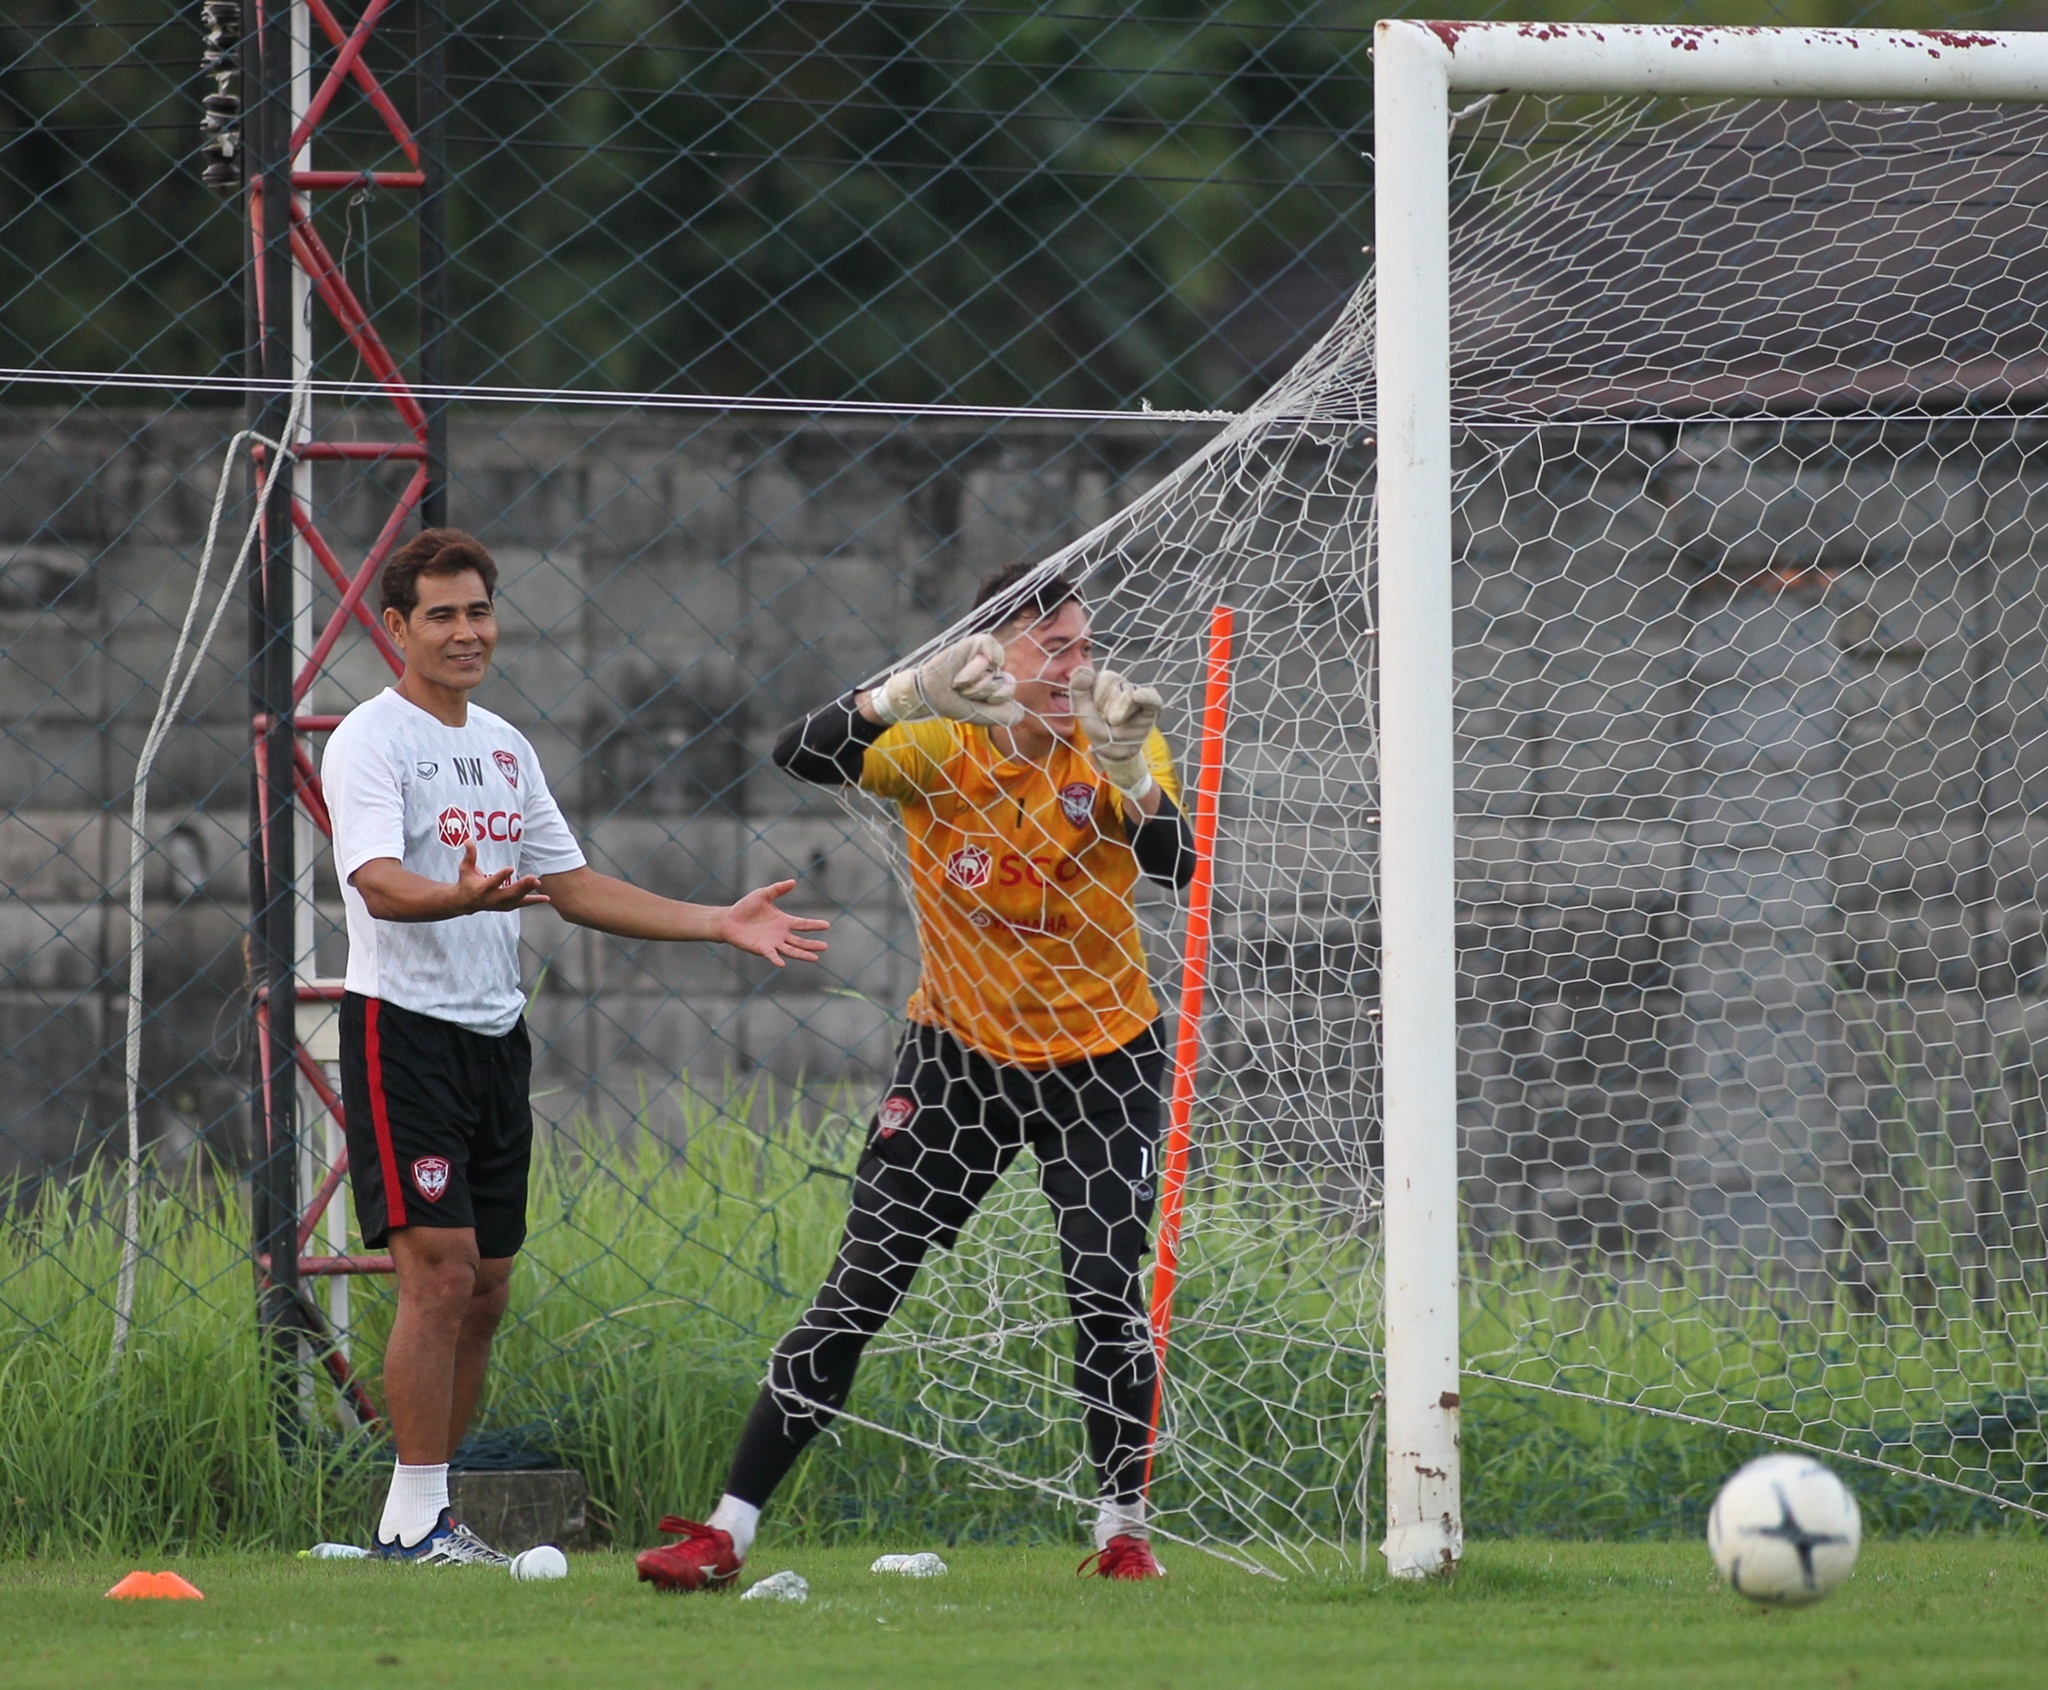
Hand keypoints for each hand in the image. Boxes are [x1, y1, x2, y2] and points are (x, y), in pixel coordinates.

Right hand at [452, 841, 549, 913]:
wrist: (465, 902)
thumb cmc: (466, 883)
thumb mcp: (465, 868)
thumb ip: (469, 855)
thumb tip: (468, 841)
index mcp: (482, 889)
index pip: (492, 883)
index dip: (501, 877)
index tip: (511, 868)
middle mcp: (492, 898)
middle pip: (508, 893)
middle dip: (521, 886)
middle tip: (532, 878)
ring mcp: (500, 904)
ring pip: (516, 899)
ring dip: (529, 892)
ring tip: (538, 882)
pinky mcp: (507, 906)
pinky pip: (522, 904)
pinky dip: (534, 901)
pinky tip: (546, 898)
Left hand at [720, 879, 830, 966]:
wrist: (728, 920)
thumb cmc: (745, 908)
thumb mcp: (763, 895)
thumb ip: (778, 889)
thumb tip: (793, 882)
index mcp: (783, 921)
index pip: (802, 924)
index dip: (814, 925)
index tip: (827, 925)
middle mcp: (781, 934)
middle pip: (800, 941)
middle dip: (812, 944)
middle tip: (825, 947)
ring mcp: (772, 943)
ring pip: (791, 950)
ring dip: (802, 955)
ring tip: (815, 959)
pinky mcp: (761, 949)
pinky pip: (771, 955)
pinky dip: (776, 959)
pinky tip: (782, 963)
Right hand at [871, 633, 1021, 727]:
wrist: (929, 694)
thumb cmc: (953, 703)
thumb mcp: (980, 714)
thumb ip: (1002, 715)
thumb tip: (1021, 712)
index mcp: (997, 683)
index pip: (1009, 689)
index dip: (994, 698)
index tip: (974, 701)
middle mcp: (994, 668)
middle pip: (1005, 682)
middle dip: (981, 692)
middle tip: (962, 690)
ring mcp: (986, 654)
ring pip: (994, 669)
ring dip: (972, 681)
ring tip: (958, 681)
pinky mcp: (976, 643)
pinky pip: (989, 649)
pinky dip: (977, 663)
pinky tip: (963, 667)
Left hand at [1071, 666, 1161, 797]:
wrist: (1113, 750)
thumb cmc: (1098, 727)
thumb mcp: (1082, 710)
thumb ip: (1078, 689)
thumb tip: (1082, 669)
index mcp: (1106, 681)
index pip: (1104, 679)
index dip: (1098, 697)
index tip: (1095, 710)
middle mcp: (1124, 683)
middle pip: (1117, 686)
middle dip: (1109, 707)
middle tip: (1107, 720)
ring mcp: (1138, 693)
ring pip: (1130, 694)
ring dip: (1121, 711)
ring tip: (1117, 723)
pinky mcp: (1152, 706)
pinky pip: (1152, 697)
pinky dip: (1146, 697)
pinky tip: (1139, 696)